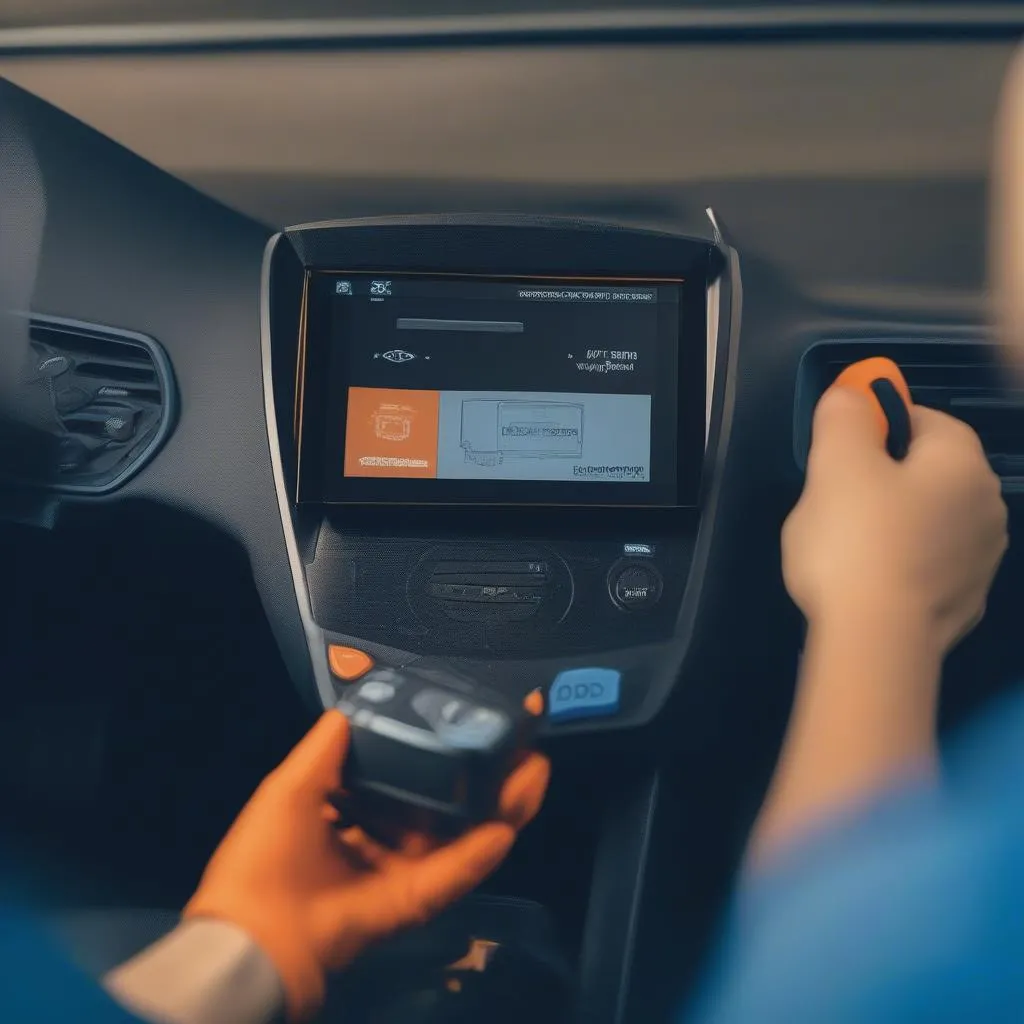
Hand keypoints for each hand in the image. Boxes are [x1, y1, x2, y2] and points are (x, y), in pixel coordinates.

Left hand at [183, 710, 548, 1021]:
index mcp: (353, 812)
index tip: (475, 722)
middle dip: (486, 776)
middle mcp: (384, 840)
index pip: (411, 777)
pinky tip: (507, 826)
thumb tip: (355, 703)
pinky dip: (479, 854)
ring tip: (534, 772)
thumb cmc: (266, 854)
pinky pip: (453, 874)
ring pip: (461, 835)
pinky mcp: (413, 902)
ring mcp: (402, 873)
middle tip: (523, 745)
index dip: (444, 751)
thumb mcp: (292, 786)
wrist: (252, 936)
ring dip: (500, 807)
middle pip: (447, 804)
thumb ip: (328, 746)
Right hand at [783, 386, 1007, 656]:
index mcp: (962, 463)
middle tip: (833, 499)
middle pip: (930, 472)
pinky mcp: (966, 605)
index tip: (839, 449)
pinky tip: (869, 580)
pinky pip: (929, 566)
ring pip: (930, 521)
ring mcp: (982, 561)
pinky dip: (903, 565)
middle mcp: (987, 507)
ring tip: (847, 546)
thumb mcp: (834, 464)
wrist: (876, 642)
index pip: (926, 419)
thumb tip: (851, 395)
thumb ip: (844, 417)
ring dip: (897, 523)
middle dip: (885, 477)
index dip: (878, 424)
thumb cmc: (855, 541)